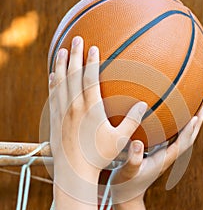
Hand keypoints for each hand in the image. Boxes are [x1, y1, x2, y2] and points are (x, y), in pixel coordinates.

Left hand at [49, 36, 146, 200]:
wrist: (73, 171)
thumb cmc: (98, 157)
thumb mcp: (119, 140)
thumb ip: (132, 121)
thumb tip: (144, 105)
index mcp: (90, 109)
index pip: (90, 78)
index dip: (92, 61)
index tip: (94, 47)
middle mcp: (73, 106)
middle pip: (73, 74)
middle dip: (75, 55)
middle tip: (77, 39)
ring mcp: (62, 112)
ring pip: (60, 82)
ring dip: (61, 65)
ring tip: (62, 51)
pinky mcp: (54, 119)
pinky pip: (53, 95)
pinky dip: (53, 82)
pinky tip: (53, 75)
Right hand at [110, 105, 202, 203]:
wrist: (126, 197)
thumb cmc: (125, 185)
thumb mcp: (126, 172)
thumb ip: (132, 160)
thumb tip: (138, 143)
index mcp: (162, 161)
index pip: (181, 144)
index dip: (188, 130)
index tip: (195, 116)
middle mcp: (166, 158)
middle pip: (187, 140)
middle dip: (196, 125)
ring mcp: (162, 157)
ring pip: (181, 140)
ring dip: (189, 127)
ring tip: (194, 112)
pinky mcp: (156, 156)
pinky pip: (171, 141)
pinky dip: (177, 130)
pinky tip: (174, 122)